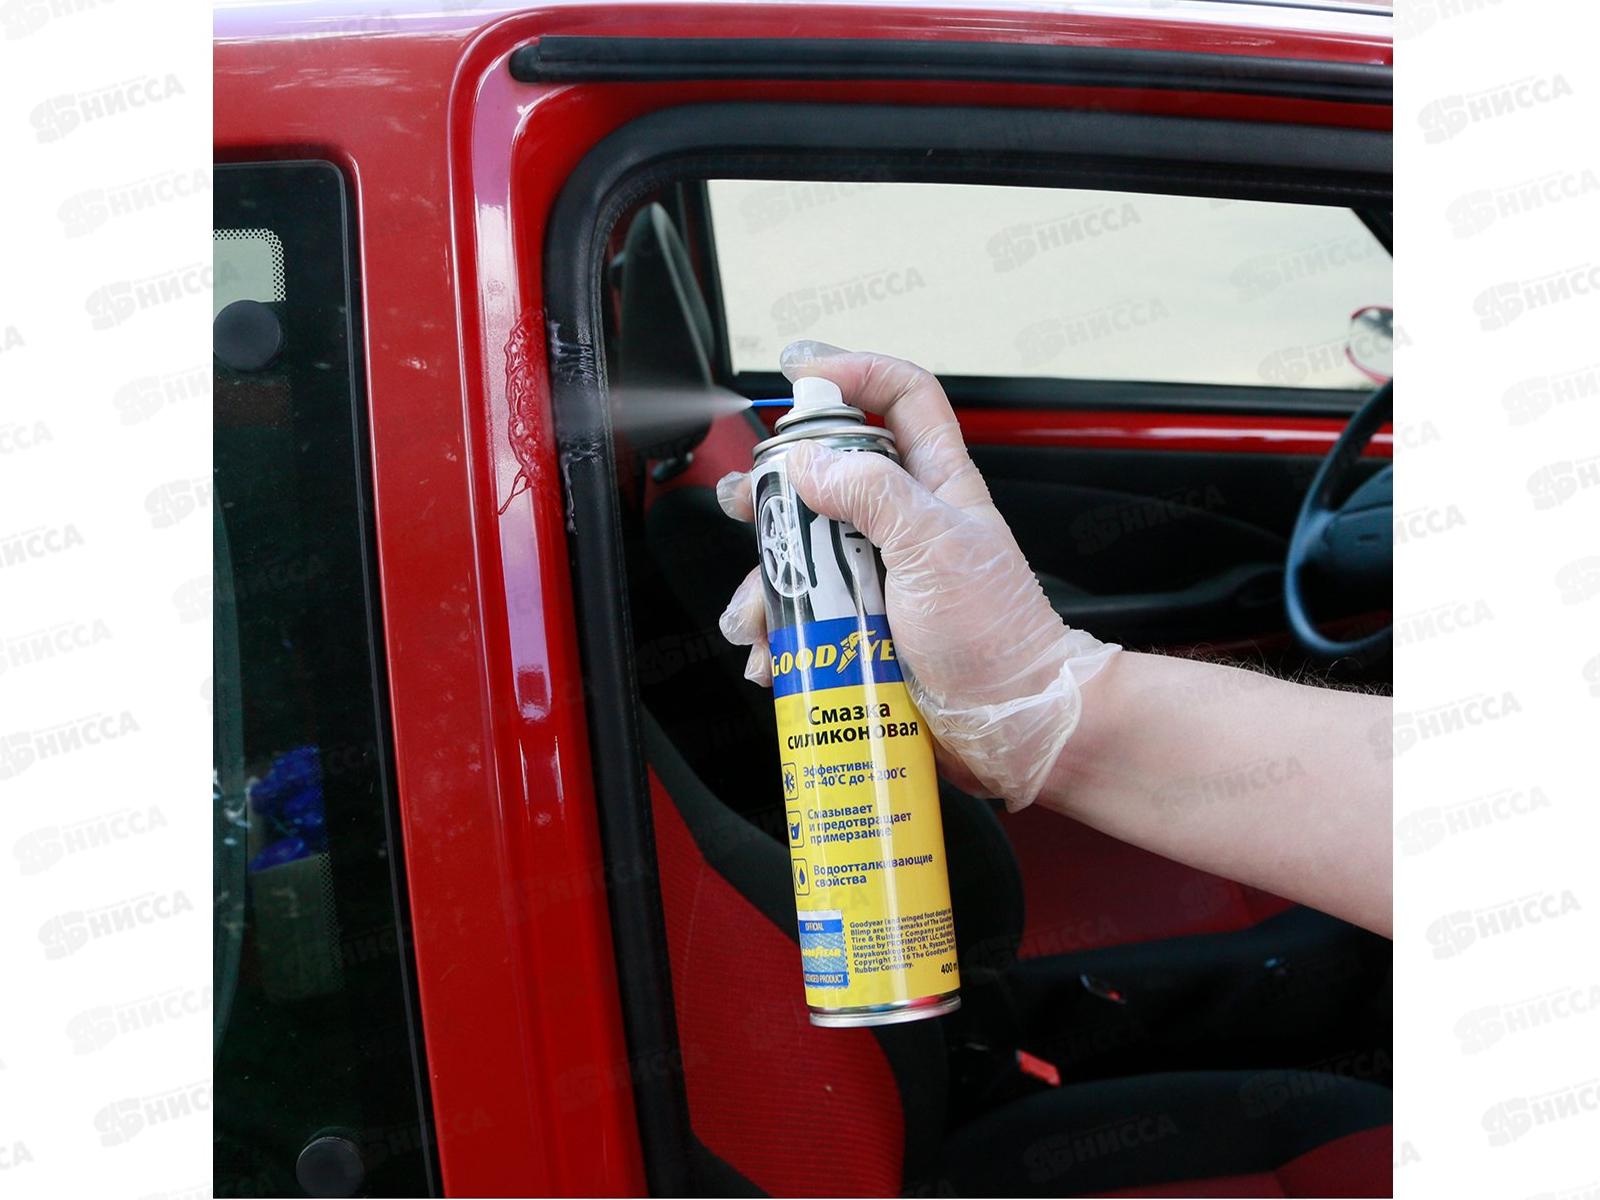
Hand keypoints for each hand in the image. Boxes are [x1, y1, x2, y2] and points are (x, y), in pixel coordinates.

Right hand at [717, 342, 1117, 809]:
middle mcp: (903, 522)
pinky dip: (775, 631)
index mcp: (936, 483)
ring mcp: (879, 574)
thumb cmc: (997, 636)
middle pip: (828, 472)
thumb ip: (873, 493)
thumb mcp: (936, 548)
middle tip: (748, 502)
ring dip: (765, 578)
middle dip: (776, 485)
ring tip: (755, 612)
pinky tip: (770, 652)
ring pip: (802, 549)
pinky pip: (802, 613)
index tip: (800, 370)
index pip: (900, 396)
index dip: (853, 370)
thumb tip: (810, 461)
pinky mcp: (860, 625)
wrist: (1012, 723)